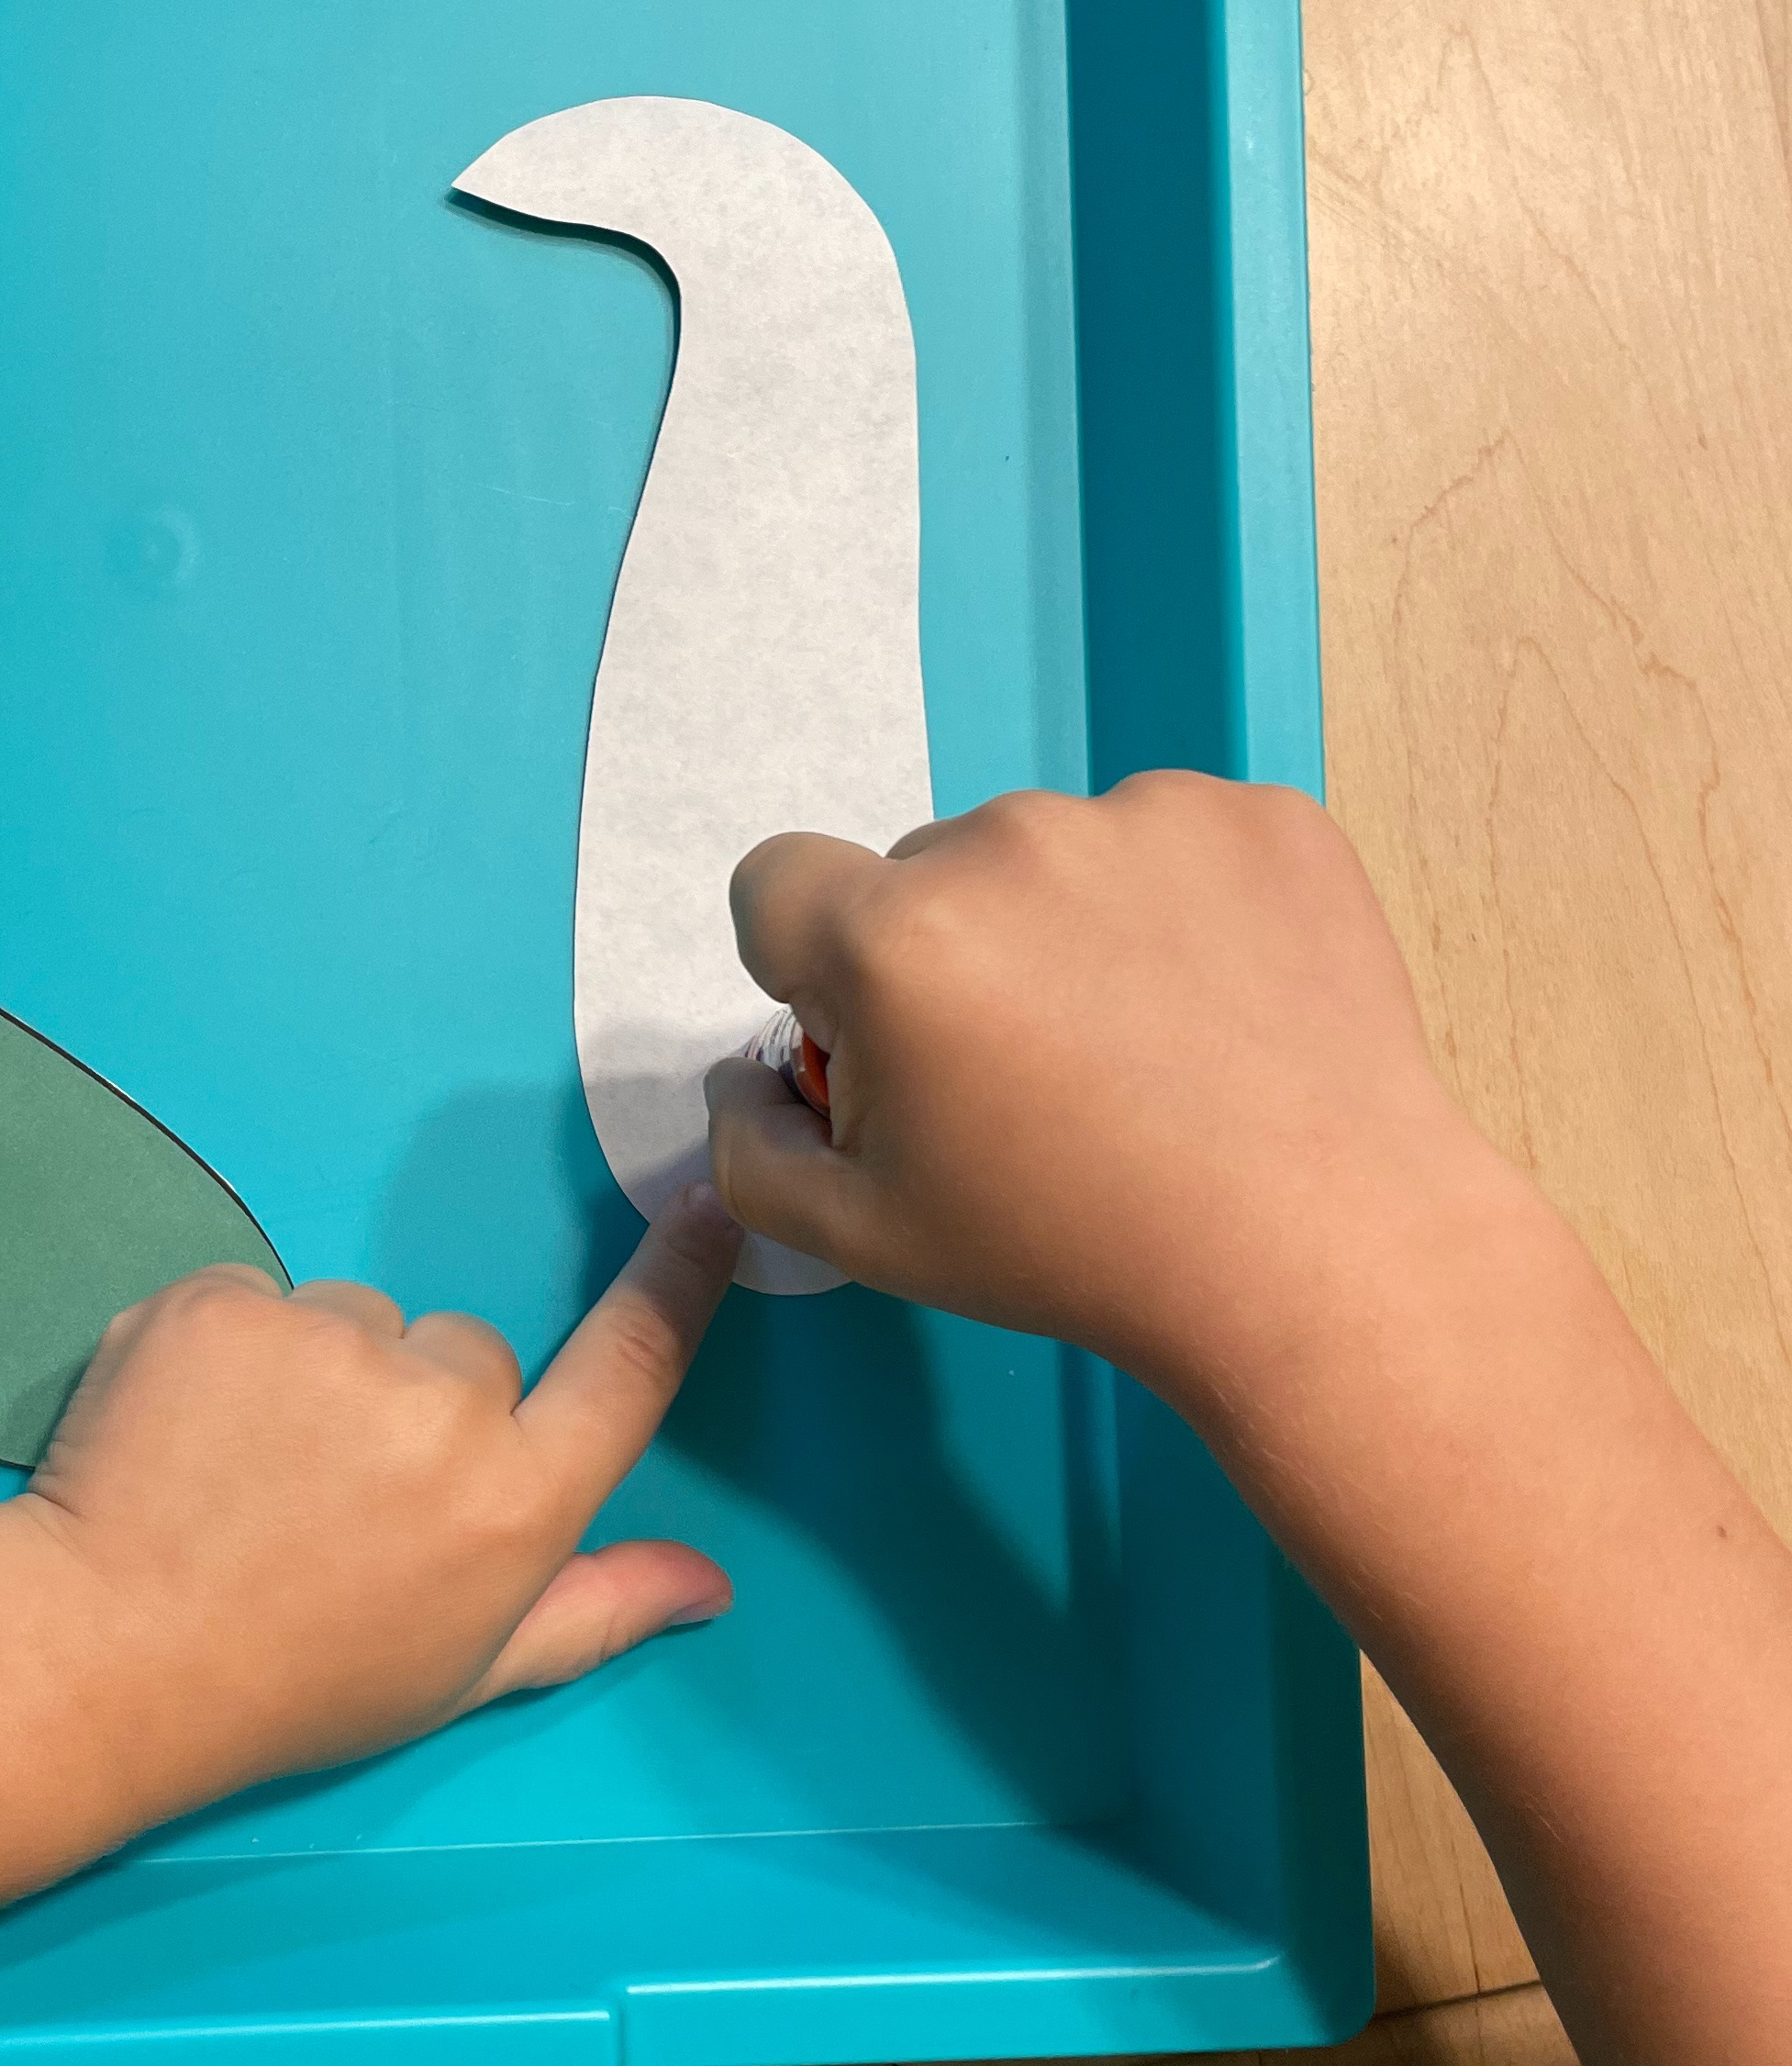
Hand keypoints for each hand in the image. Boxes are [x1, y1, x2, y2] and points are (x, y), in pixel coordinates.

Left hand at [14, 1187, 739, 1831]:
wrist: (106, 1657)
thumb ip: (595, 1610)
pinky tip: (192, 1433)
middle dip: (421, 1401)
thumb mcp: (466, 1672)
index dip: (678, 1277)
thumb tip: (709, 1583)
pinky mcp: (225, 1306)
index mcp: (515, 1502)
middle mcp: (443, 1410)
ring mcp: (328, 1344)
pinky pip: (259, 1300)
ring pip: (357, 1321)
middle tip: (338, 1497)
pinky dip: (228, 1352)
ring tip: (252, 1473)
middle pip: (467, 1350)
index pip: (630, 1364)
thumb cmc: (300, 1683)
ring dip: (319, 1375)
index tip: (706, 1206)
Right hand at [703, 776, 1499, 1406]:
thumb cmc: (1078, 1249)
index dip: (811, 969)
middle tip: (1035, 1078)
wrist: (1322, 1248)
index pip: (776, 883)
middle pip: (926, 874)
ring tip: (1146, 1048)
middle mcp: (1010, 842)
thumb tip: (744, 1078)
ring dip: (1069, 926)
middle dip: (951, 955)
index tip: (888, 1042)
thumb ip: (750, 1149)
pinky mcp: (1262, 816)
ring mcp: (1148, 816)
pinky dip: (1183, 908)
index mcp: (895, 936)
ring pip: (1054, 856)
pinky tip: (1223, 1009)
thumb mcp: (866, 1237)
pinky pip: (1173, 840)